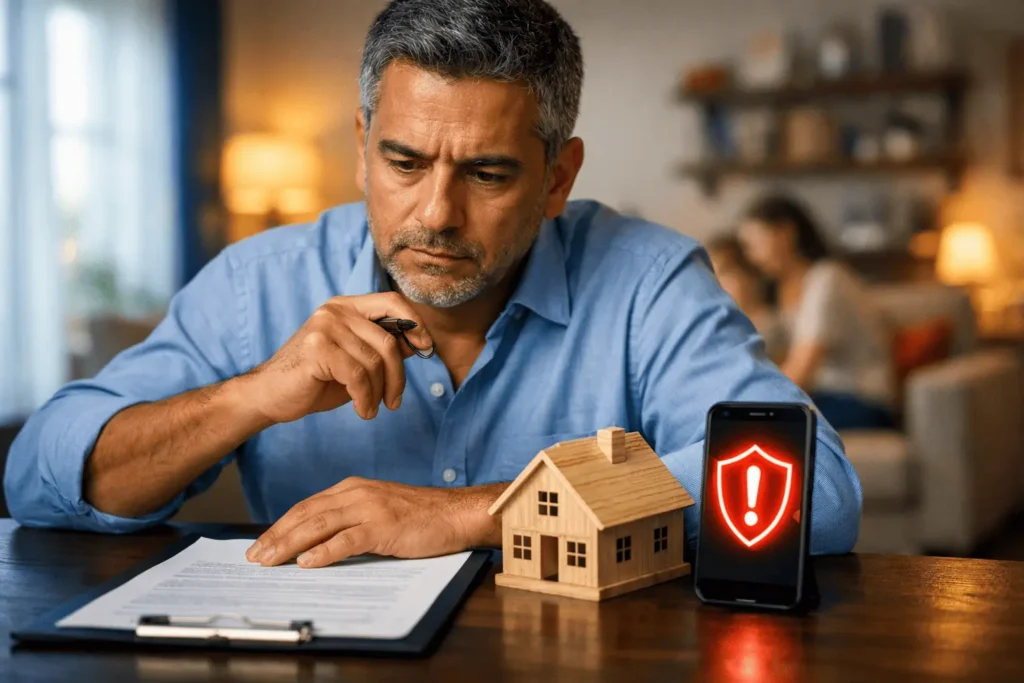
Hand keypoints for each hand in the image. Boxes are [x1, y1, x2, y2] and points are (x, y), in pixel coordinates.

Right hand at [241, 293, 432, 423]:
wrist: (269, 395)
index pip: (393, 301)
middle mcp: (336, 310)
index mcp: (347, 306)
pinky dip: (365, 398)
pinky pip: (358, 376)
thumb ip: (383, 347)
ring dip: (378, 394)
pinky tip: (362, 410)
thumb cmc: (316, 380)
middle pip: (388, 341)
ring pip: (374, 363)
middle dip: (397, 377)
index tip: (426, 348)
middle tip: (394, 402)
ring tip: (370, 408)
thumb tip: (417, 341)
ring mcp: (325, 326)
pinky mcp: (316, 348)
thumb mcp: (357, 362)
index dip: (416, 323)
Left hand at [245, 478, 505, 567]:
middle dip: (277, 536)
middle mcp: (357, 494)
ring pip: (319, 525)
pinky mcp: (383, 526)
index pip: (307, 506)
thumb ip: (350, 520)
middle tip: (255, 556)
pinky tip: (308, 563)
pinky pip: (347, 539)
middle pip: (306, 514)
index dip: (281, 525)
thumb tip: (318, 543)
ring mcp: (370, 509)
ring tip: (271, 560)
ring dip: (290, 544)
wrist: (454, 513)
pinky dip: (324, 552)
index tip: (261, 543)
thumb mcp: (378, 510)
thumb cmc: (420, 516)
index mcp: (353, 488)